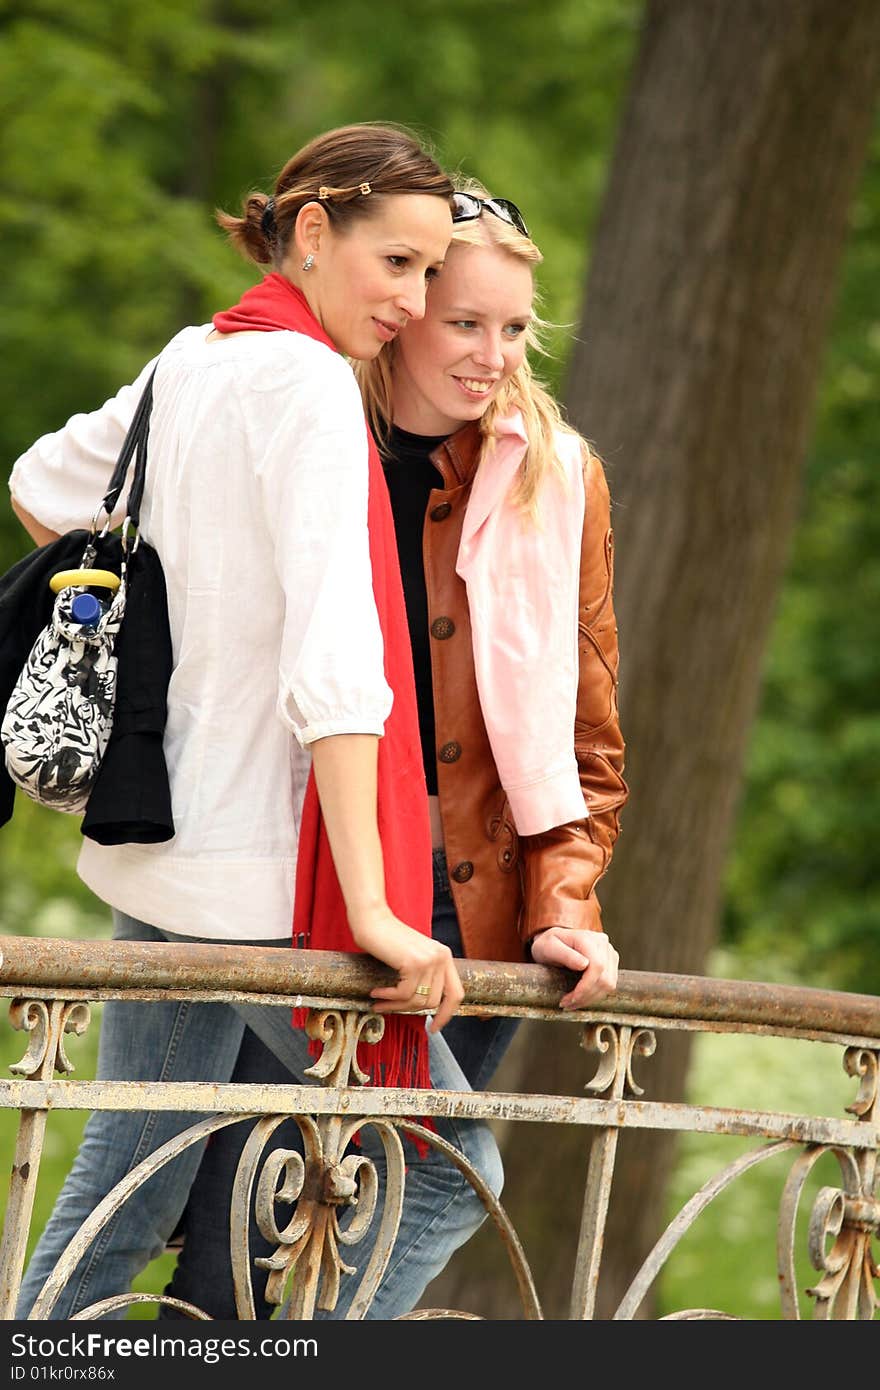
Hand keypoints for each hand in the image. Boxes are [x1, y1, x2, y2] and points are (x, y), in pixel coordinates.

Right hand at [350, 909, 463, 1032]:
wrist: (371, 919)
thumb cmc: (386, 939)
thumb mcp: (413, 958)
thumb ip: (424, 976)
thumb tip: (424, 1008)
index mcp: (444, 956)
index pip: (456, 994)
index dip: (446, 1015)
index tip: (434, 1028)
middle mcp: (441, 957)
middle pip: (432, 1002)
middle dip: (408, 1010)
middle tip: (387, 1008)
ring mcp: (429, 960)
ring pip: (417, 1000)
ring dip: (395, 1005)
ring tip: (379, 1002)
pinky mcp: (414, 963)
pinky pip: (403, 993)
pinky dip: (388, 997)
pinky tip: (376, 992)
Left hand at [529, 927, 618, 1009]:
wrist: (553, 941)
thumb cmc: (548, 944)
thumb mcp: (549, 948)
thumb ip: (565, 954)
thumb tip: (584, 964)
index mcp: (588, 938)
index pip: (597, 967)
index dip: (586, 987)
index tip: (570, 999)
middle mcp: (603, 943)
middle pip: (604, 978)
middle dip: (586, 996)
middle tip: (567, 1005)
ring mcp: (609, 952)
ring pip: (609, 983)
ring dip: (591, 998)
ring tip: (572, 1003)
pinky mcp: (611, 962)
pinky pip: (608, 984)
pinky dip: (595, 994)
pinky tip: (580, 997)